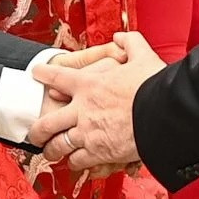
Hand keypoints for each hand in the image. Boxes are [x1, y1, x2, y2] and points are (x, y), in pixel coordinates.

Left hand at [32, 32, 164, 171]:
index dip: (44, 75)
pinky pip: (78, 160)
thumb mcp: (142, 56)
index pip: (57, 77)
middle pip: (47, 123)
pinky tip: (74, 163)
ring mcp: (87, 133)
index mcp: (89, 84)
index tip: (35, 74)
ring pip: (59, 145)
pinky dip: (74, 162)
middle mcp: (82, 110)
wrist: (163, 114)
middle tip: (34, 133)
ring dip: (53, 150)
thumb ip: (130, 43)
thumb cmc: (154, 86)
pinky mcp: (98, 152)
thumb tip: (122, 36)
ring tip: (51, 153)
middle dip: (37, 130)